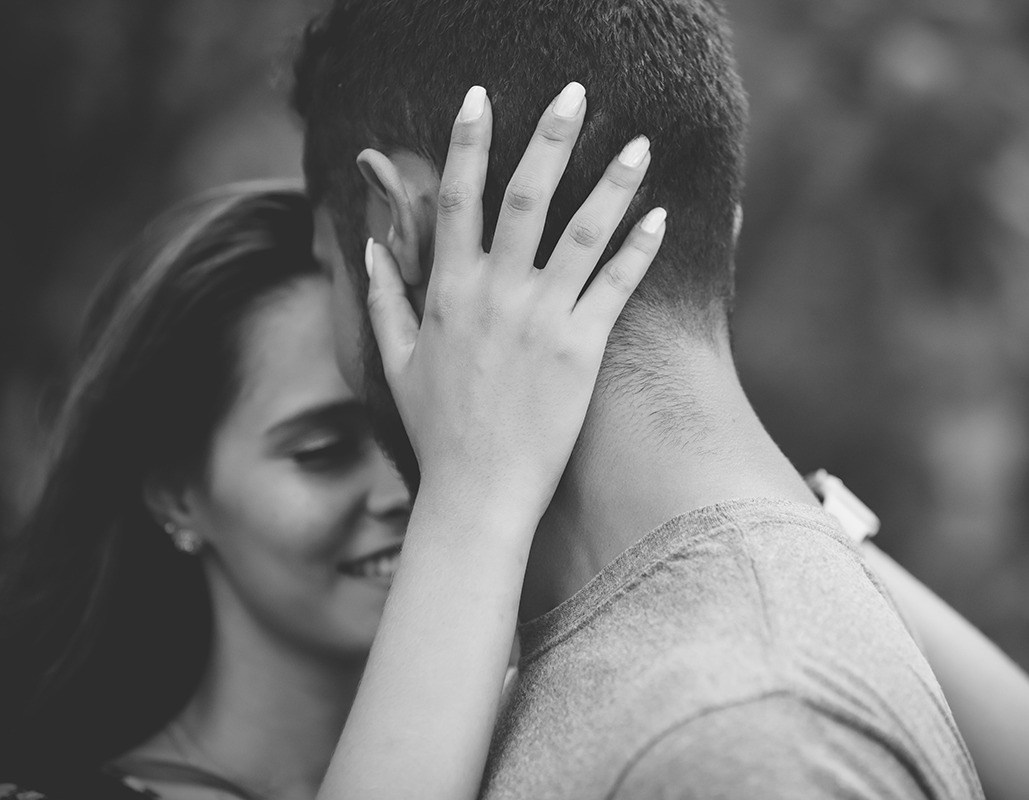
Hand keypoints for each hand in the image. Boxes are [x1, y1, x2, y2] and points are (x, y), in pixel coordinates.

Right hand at [365, 81, 664, 522]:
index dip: (467, 144)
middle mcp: (496, 295)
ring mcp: (541, 320)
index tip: (479, 98)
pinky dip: (638, 249)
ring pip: (582, 233)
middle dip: (550, 138)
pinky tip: (660, 216)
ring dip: (612, 183)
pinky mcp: (581, 349)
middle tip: (575, 93)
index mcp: (449, 292)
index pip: (456, 200)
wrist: (477, 491)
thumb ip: (383, 301)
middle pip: (526, 198)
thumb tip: (368, 250)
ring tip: (639, 144)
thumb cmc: (437, 429)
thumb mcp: (395, 362)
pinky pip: (614, 287)